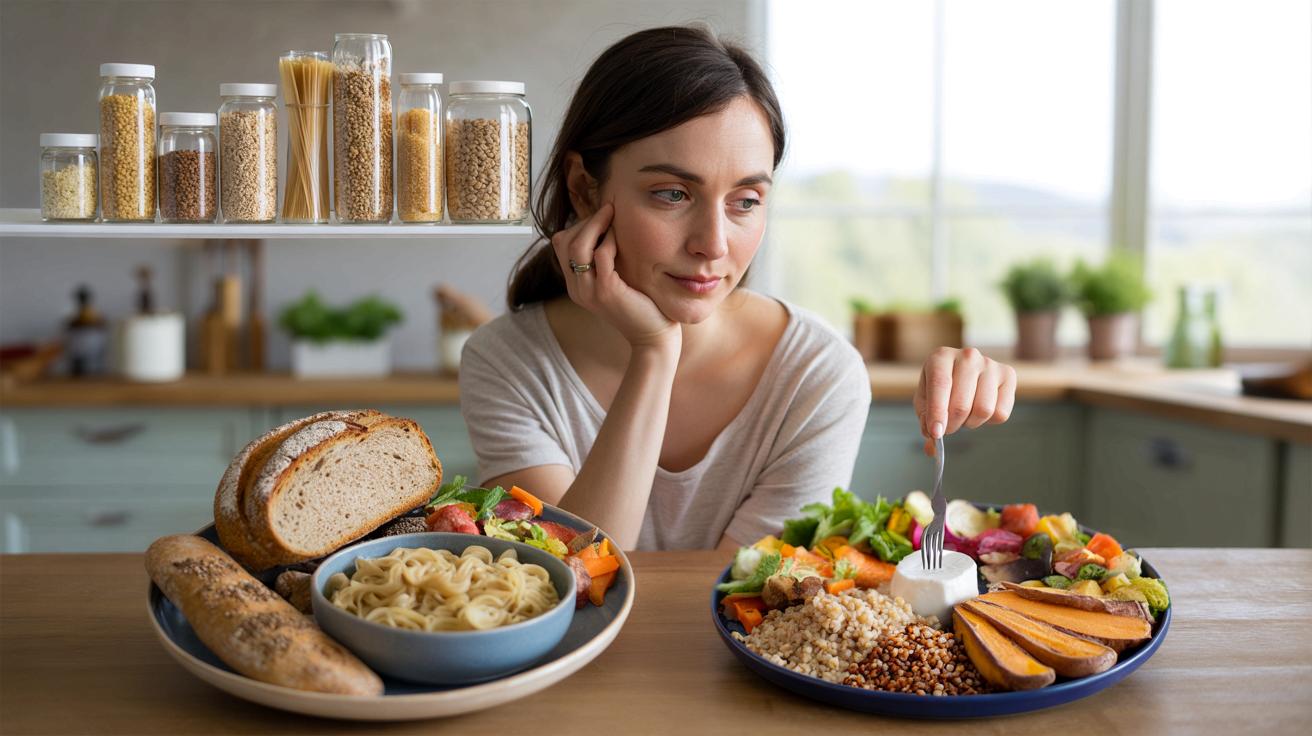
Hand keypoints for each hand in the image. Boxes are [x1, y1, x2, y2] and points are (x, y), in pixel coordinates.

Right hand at [551, 202, 678, 349]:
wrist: (653, 337)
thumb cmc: (641, 305)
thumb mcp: (617, 280)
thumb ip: (607, 260)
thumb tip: (608, 226)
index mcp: (576, 285)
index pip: (560, 244)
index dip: (578, 225)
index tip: (601, 217)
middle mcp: (577, 289)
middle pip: (564, 241)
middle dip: (585, 221)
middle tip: (608, 211)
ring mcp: (589, 291)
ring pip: (578, 246)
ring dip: (596, 224)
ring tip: (612, 213)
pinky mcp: (607, 292)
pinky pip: (601, 256)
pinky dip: (610, 240)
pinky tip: (622, 236)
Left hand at [913, 347, 1016, 455]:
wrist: (962, 371)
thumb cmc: (941, 387)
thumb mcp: (925, 400)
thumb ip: (926, 421)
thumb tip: (933, 445)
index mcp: (941, 357)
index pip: (940, 385)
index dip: (937, 413)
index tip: (936, 433)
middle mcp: (968, 356)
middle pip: (961, 404)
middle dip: (952, 424)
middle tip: (948, 428)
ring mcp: (990, 364)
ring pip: (983, 410)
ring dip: (971, 423)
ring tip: (964, 416)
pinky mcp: (1009, 375)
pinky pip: (1001, 412)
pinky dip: (989, 421)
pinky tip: (979, 409)